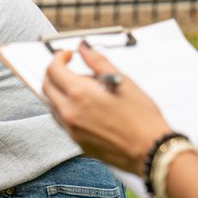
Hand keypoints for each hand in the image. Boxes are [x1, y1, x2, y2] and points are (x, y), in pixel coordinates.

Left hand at [41, 43, 169, 173]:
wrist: (150, 149)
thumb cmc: (141, 116)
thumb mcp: (122, 81)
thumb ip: (98, 62)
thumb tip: (83, 48)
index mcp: (80, 94)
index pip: (53, 70)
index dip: (58, 57)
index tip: (68, 55)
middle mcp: (70, 112)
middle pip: (47, 87)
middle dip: (54, 73)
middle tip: (68, 68)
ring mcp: (71, 129)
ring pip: (52, 105)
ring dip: (59, 91)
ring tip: (82, 88)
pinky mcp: (77, 142)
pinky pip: (61, 121)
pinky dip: (66, 108)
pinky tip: (85, 106)